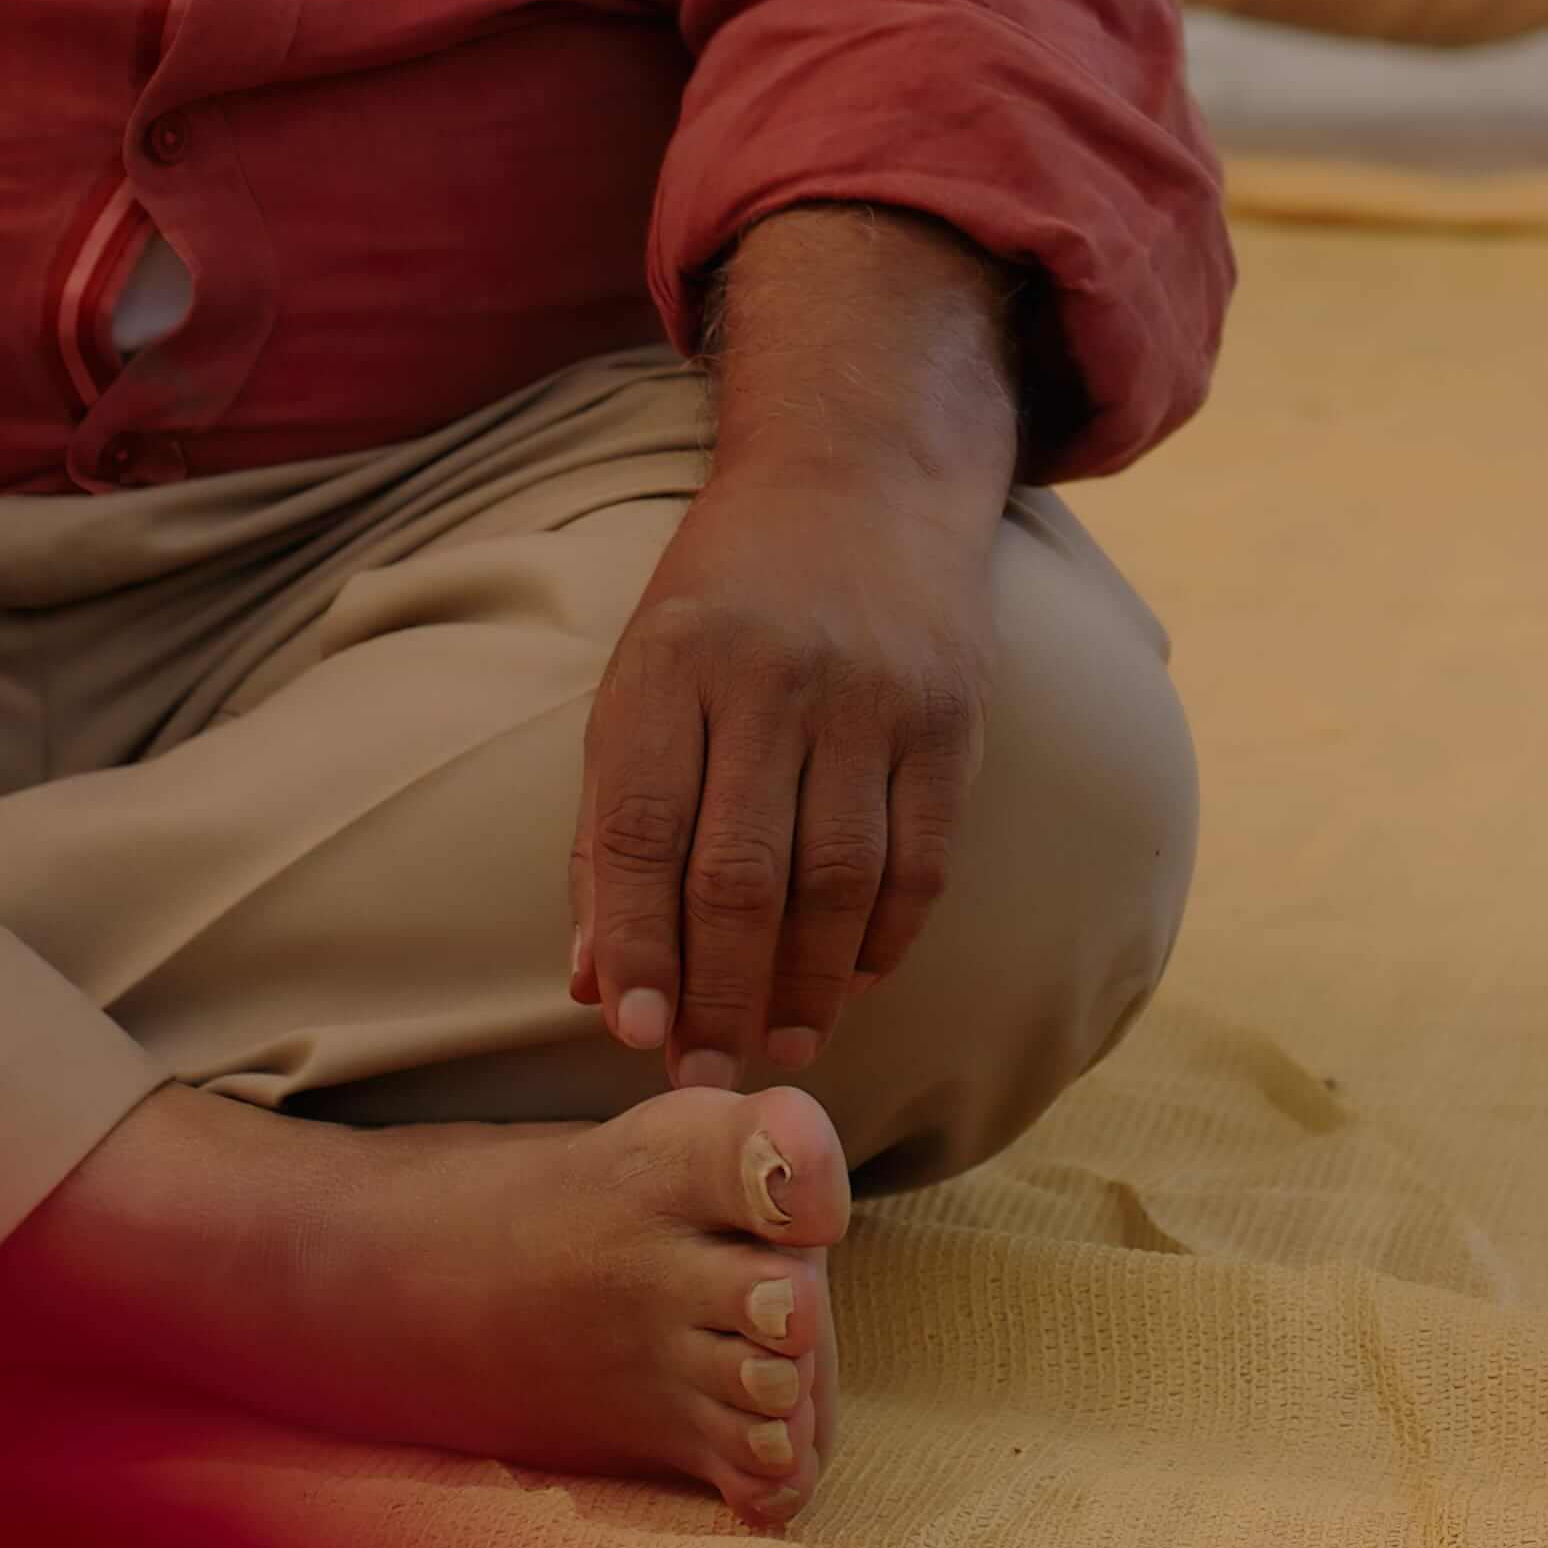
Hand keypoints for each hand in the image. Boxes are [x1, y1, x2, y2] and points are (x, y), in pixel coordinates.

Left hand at [572, 449, 996, 1087]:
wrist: (865, 472)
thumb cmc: (726, 597)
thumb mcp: (640, 678)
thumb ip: (609, 829)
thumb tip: (596, 983)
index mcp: (672, 661)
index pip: (641, 831)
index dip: (637, 946)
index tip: (634, 1035)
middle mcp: (774, 675)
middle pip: (742, 874)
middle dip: (722, 995)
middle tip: (706, 1074)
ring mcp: (874, 694)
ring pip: (838, 880)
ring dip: (805, 986)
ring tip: (778, 1046)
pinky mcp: (952, 713)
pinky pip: (922, 857)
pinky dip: (885, 938)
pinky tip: (850, 979)